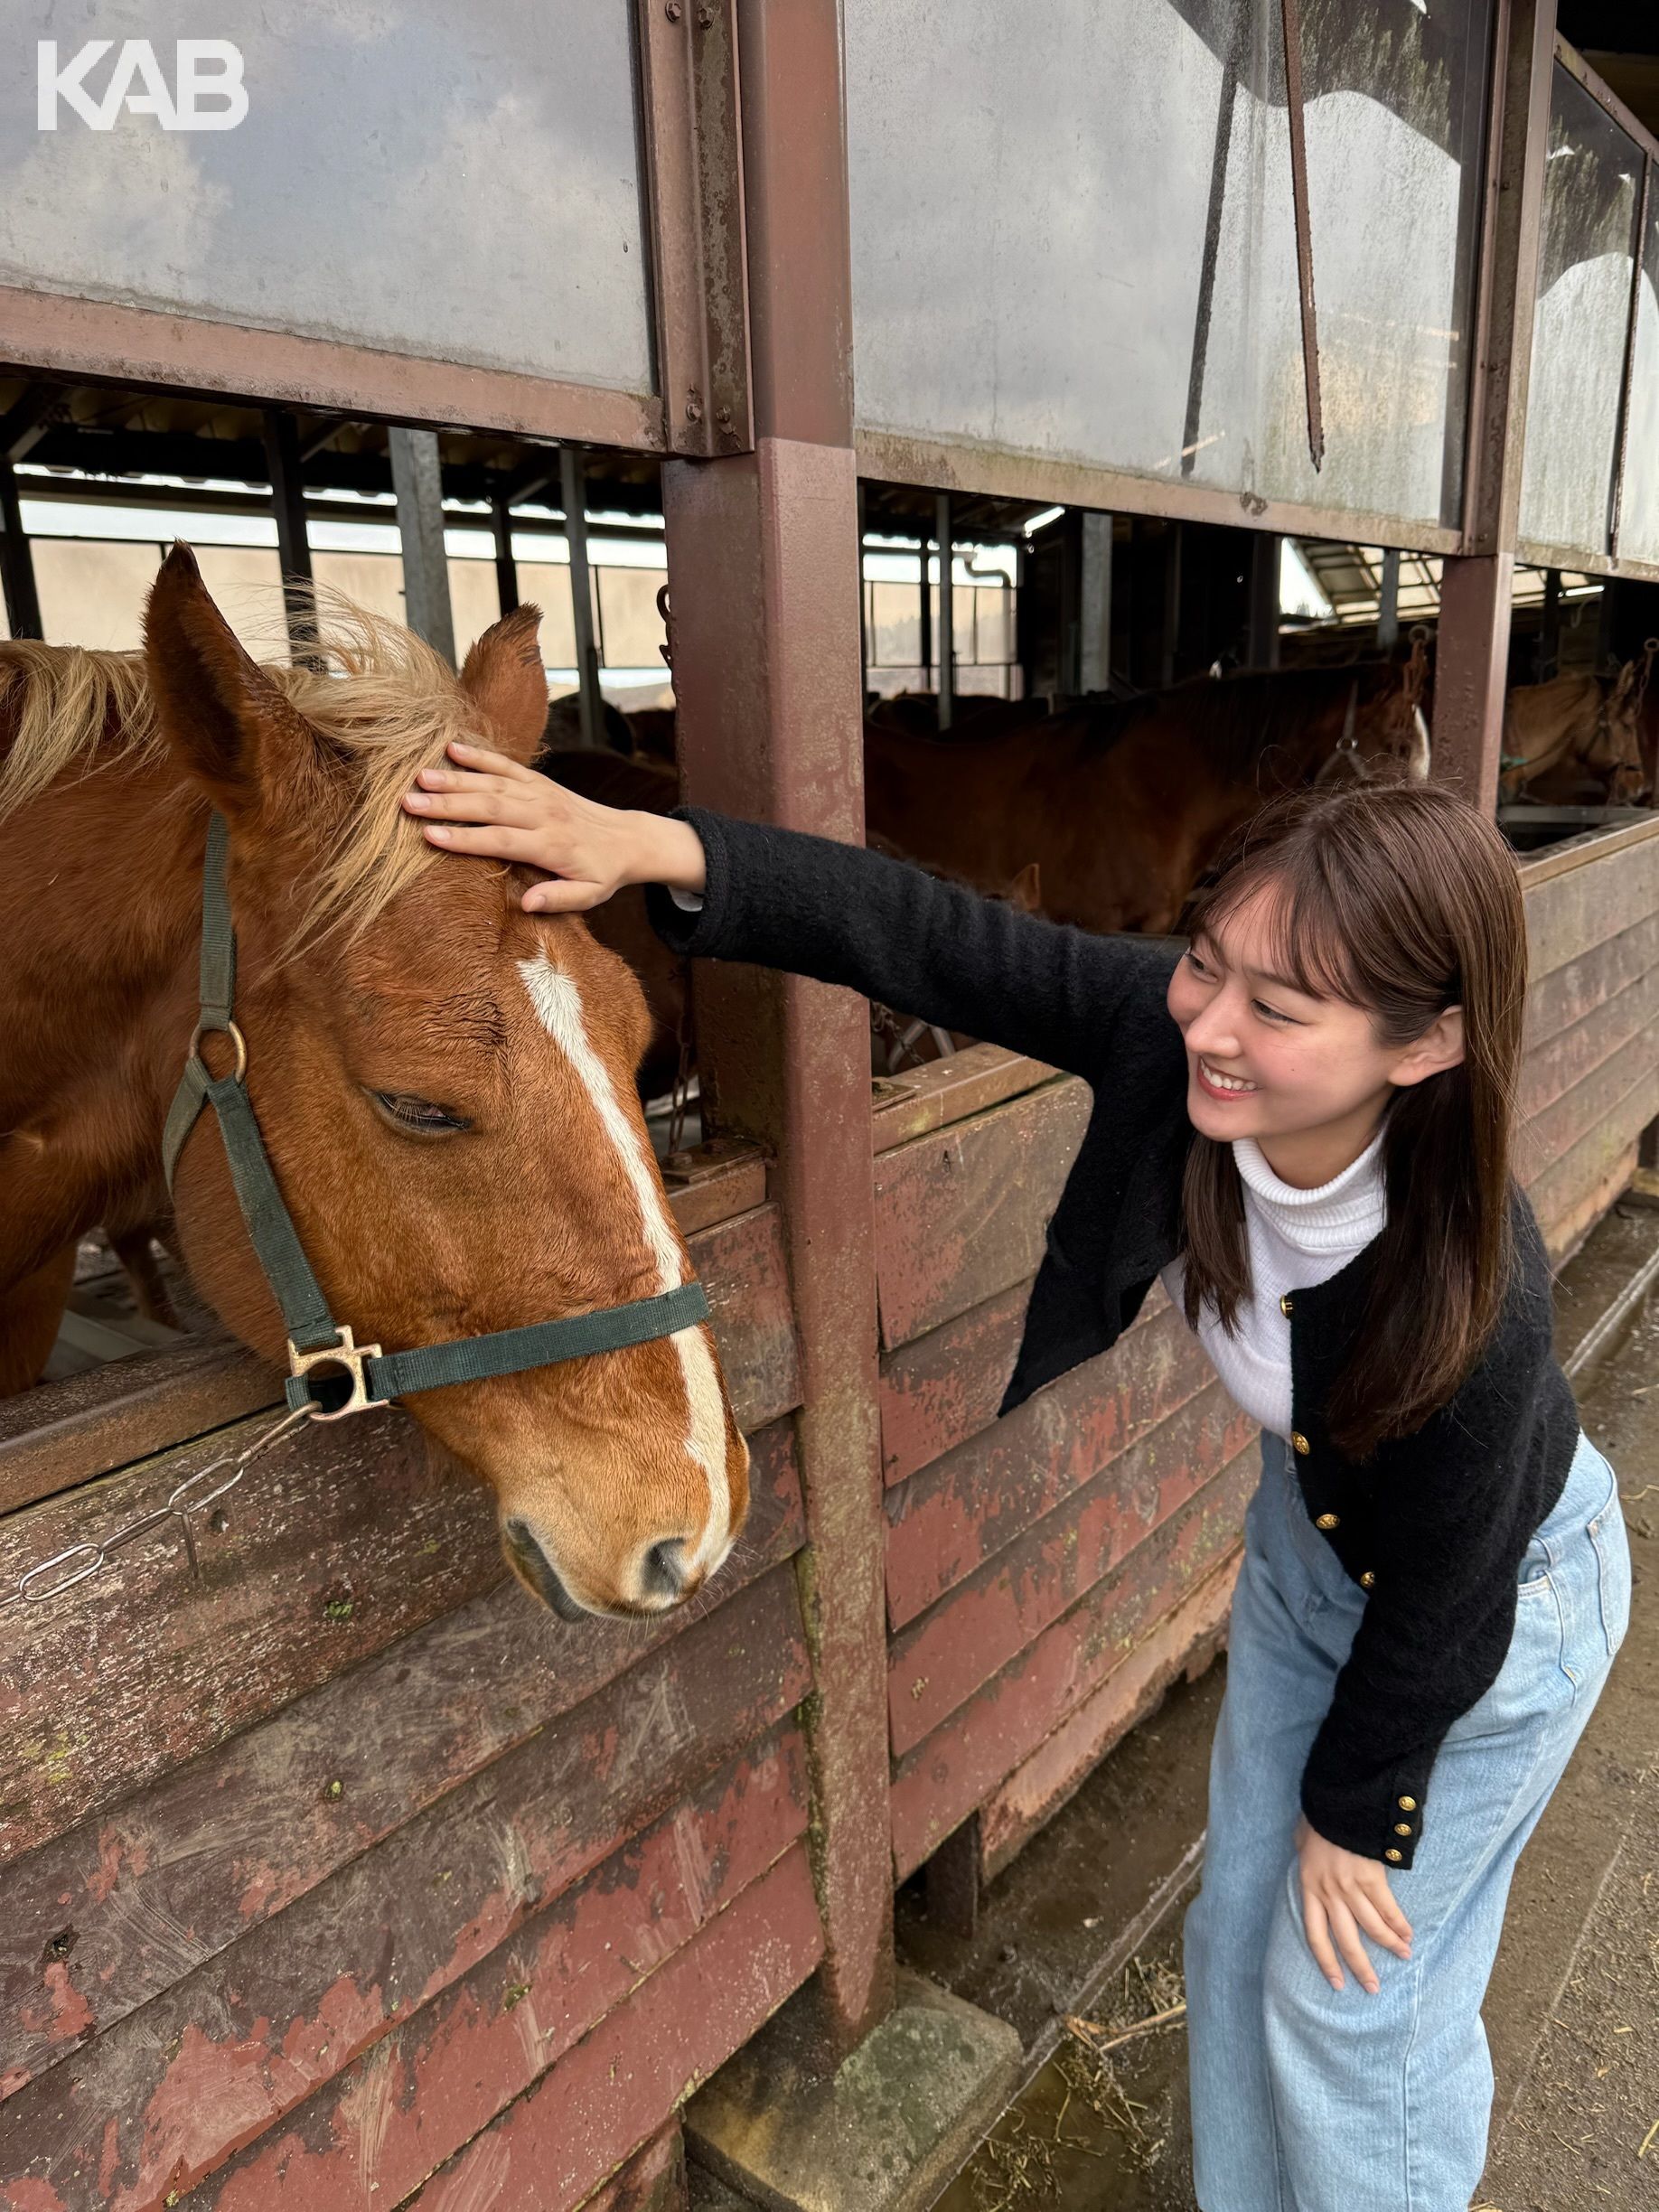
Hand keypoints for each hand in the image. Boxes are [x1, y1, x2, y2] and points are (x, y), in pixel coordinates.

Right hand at [401, 740, 706, 912]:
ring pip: (493, 782)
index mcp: (550, 844)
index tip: (430, 836)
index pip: (500, 840)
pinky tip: (451, 748)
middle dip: (446, 804)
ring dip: (455, 779)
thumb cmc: (603, 872)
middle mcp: (542, 814)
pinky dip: (479, 755)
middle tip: (408, 802)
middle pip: (489, 806)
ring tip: (419, 776)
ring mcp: (540, 793)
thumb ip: (558, 899)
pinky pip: (506, 765)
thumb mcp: (589, 895)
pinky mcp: (539, 781)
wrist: (628, 838)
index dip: (464, 838)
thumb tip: (527, 905)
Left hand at [1293, 1813, 1413, 1993]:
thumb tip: (1304, 1852)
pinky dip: (1399, 1925)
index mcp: (1308, 1887)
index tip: (1337, 1983)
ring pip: (1371, 1928)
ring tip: (1403, 1956)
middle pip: (1345, 1940)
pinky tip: (1407, 1935)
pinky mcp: (1372, 1878)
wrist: (1337, 1800)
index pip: (1314, 1935)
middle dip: (1361, 1967)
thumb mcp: (1301, 1840)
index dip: (1326, 1962)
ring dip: (1389, 1945)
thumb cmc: (1318, 1817)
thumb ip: (1306, 1855)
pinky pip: (1388, 1909)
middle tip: (1373, 1988)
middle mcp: (1329, 1894)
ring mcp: (1350, 1888)